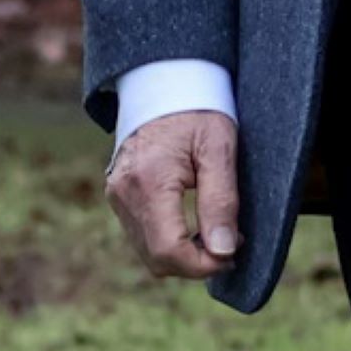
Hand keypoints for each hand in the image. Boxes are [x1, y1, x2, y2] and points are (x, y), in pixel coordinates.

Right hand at [105, 109, 243, 283]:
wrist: (164, 85)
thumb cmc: (197, 112)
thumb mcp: (219, 149)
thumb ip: (221, 201)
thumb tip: (223, 251)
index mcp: (149, 181)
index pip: (169, 250)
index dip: (203, 264)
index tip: (233, 254)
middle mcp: (124, 193)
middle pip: (157, 259)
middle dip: (196, 263)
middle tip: (231, 245)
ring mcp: (117, 196)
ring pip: (148, 252)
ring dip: (184, 255)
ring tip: (217, 234)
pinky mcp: (118, 196)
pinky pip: (142, 236)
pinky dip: (169, 242)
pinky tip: (195, 227)